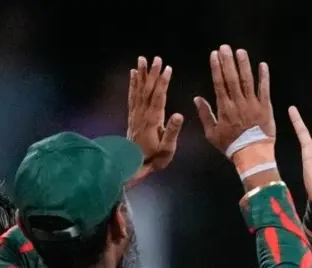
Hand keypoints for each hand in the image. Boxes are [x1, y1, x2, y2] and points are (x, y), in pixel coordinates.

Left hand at [127, 55, 184, 179]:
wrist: (133, 165)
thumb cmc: (154, 158)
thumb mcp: (167, 148)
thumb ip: (172, 131)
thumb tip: (179, 114)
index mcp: (153, 120)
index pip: (159, 97)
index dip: (162, 82)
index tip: (167, 68)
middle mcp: (142, 113)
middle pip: (148, 89)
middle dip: (152, 73)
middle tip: (156, 58)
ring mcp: (135, 113)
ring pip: (138, 90)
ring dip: (141, 74)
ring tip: (142, 59)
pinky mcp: (132, 115)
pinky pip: (132, 96)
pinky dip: (132, 84)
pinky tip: (133, 74)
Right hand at [194, 45, 274, 154]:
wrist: (253, 155)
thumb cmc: (232, 146)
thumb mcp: (212, 134)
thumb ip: (205, 115)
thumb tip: (197, 99)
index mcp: (224, 108)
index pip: (219, 83)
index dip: (217, 68)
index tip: (214, 55)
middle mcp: (238, 103)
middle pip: (232, 78)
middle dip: (228, 61)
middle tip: (225, 47)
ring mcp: (253, 104)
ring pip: (248, 81)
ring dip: (244, 65)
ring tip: (240, 51)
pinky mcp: (266, 107)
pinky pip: (264, 89)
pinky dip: (264, 77)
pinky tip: (262, 65)